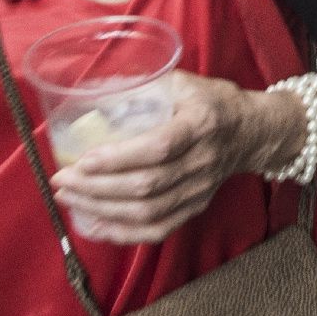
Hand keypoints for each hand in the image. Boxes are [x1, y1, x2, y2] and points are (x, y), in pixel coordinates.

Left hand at [48, 71, 303, 243]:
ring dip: (102, 209)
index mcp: (201, 123)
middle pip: (147, 186)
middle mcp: (203, 161)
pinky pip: (157, 230)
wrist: (253, 132)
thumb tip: (94, 88)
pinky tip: (94, 224)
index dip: (119, 157)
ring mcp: (200, 189)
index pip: (159, 147)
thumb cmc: (213, 102)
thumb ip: (145, 84)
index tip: (83, 159)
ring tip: (70, 198)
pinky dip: (121, 233)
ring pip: (148, 212)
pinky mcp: (195, 208)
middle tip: (63, 180)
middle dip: (97, 187)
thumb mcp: (185, 82)